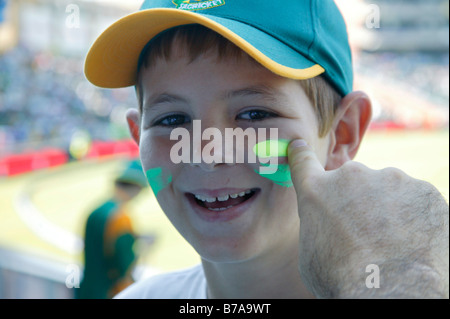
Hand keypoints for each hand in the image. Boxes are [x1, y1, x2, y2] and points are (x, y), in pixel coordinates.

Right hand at [288, 139, 448, 297]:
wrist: (390, 292)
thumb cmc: (342, 279)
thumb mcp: (311, 251)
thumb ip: (319, 222)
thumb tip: (330, 221)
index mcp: (317, 191)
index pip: (303, 162)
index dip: (301, 154)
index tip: (300, 148)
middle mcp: (351, 176)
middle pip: (353, 183)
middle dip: (358, 202)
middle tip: (365, 234)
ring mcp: (390, 179)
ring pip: (387, 190)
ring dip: (388, 209)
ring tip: (391, 243)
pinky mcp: (424, 191)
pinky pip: (416, 201)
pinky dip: (415, 218)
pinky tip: (411, 242)